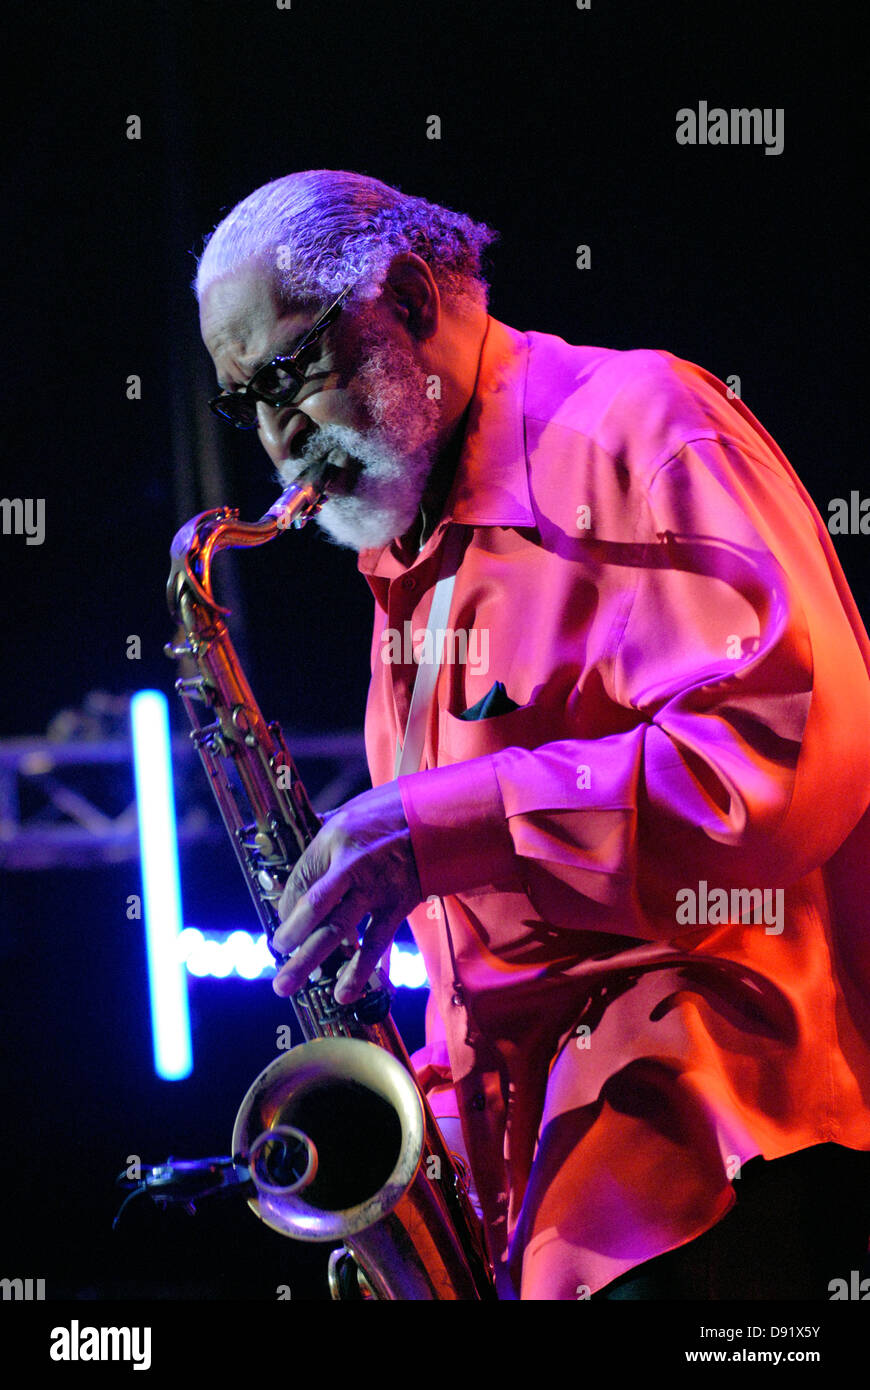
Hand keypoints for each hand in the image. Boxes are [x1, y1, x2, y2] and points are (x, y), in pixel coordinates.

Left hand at [271, 781, 422, 1003]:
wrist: (442, 815)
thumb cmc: (394, 809)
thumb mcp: (352, 811)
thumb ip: (328, 837)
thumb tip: (307, 853)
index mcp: (334, 837)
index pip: (299, 879)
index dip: (285, 906)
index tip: (282, 922)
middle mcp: (350, 865)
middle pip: (311, 908)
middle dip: (288, 937)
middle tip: (274, 957)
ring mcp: (375, 888)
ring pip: (336, 931)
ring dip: (309, 961)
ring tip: (287, 985)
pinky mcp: (397, 905)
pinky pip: (374, 944)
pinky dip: (358, 970)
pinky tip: (343, 993)